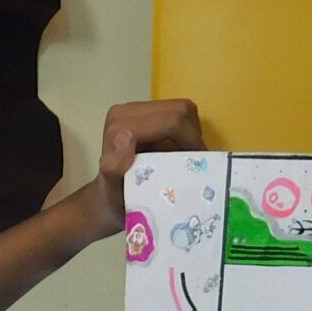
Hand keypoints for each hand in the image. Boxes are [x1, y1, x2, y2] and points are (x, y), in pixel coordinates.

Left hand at [64, 98, 204, 242]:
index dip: (191, 141)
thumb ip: (114, 167)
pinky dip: (187, 133)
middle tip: (196, 163)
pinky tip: (180, 152)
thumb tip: (126, 136)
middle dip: (193, 136)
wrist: (113, 201)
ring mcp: (138, 110)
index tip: (198, 166)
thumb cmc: (116, 200)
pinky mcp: (148, 113)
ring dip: (191, 134)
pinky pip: (180, 114)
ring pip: (183, 109)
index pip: (171, 121)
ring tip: (187, 159)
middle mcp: (126, 111)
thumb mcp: (114, 192)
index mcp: (119, 124)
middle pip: (180, 110)